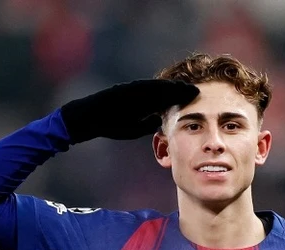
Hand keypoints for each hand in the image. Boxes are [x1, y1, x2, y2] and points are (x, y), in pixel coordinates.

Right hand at [59, 79, 199, 143]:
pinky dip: (152, 87)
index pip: (165, 101)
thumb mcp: (133, 128)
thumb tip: (161, 121)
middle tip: (197, 91)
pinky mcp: (122, 90)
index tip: (197, 100)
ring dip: (170, 87)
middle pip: (163, 92)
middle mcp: (138, 95)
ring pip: (153, 88)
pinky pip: (139, 88)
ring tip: (185, 87)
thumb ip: (147, 124)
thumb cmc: (108, 124)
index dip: (181, 99)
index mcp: (142, 104)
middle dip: (180, 91)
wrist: (87, 120)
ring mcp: (130, 91)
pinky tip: (164, 87)